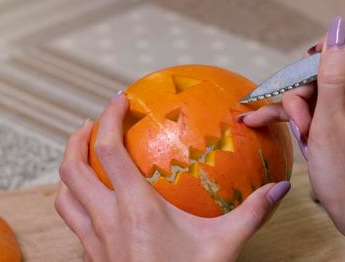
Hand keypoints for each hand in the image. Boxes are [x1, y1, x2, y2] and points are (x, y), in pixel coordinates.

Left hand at [55, 94, 289, 261]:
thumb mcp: (224, 245)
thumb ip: (252, 213)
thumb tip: (280, 188)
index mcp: (135, 208)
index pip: (109, 150)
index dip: (109, 118)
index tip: (119, 99)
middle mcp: (106, 220)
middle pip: (72, 168)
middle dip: (76, 138)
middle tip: (90, 123)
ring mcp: (93, 242)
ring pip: (64, 195)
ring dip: (69, 169)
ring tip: (83, 155)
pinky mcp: (92, 258)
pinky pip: (72, 221)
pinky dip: (75, 200)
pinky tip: (95, 202)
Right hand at [241, 18, 344, 260]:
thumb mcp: (330, 119)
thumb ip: (332, 71)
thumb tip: (338, 27)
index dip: (330, 47)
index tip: (311, 70)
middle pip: (328, 63)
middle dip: (306, 87)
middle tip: (303, 119)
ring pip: (316, 85)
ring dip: (300, 108)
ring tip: (303, 136)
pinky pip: (318, 104)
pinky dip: (297, 114)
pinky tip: (260, 120)